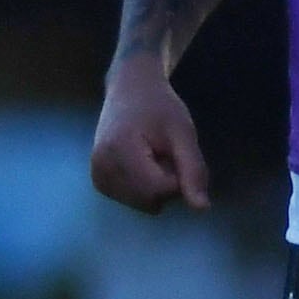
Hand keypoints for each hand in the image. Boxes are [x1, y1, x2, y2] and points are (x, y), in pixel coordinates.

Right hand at [90, 60, 208, 213]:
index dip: (177, 176)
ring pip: (143, 204)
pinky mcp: (99, 181)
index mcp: (119, 152)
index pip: (160, 190)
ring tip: (151, 155)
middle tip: (164, 152)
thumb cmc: (159, 106)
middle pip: (151, 201)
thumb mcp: (183, 133)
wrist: (129, 89)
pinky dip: (144, 187)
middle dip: (166, 183)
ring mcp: (97, 177)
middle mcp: (101, 169)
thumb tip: (201, 209)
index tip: (175, 151)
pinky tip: (141, 163)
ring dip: (157, 186)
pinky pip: (133, 200)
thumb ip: (193, 170)